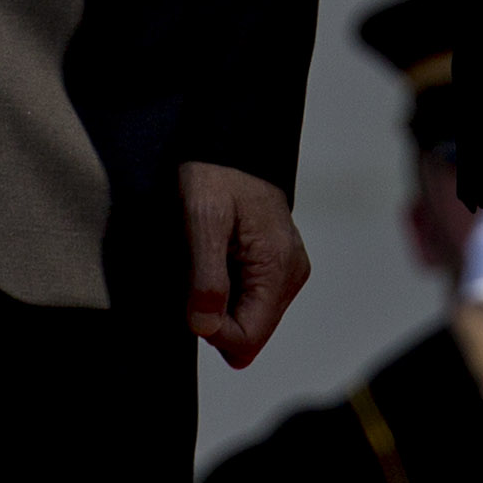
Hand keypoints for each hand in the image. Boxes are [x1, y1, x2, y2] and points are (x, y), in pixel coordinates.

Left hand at [180, 162, 311, 367]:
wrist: (230, 143)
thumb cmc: (216, 173)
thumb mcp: (202, 221)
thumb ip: (207, 279)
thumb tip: (206, 329)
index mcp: (279, 267)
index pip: (247, 339)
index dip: (211, 331)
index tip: (191, 299)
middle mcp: (291, 275)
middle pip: (249, 335)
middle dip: (214, 317)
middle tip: (196, 274)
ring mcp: (287, 271)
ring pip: (247, 321)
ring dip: (218, 303)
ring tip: (206, 261)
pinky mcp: (277, 266)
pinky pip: (248, 301)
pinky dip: (225, 290)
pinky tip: (217, 258)